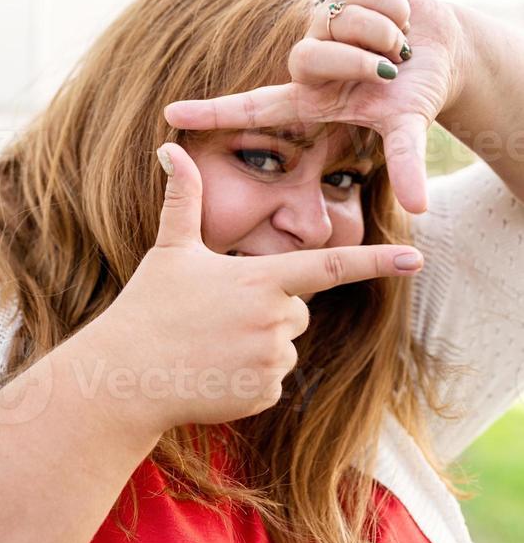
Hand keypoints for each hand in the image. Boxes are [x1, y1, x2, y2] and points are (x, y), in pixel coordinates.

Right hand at [96, 143, 424, 434]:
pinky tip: (212, 371)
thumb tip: (168, 147)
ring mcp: (271, 361)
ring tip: (210, 344)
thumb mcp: (171, 248)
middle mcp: (275, 320)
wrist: (126, 376)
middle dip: (269, 308)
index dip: (376, 262)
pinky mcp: (264, 395)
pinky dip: (248, 376)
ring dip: (257, 343)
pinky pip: (271, 380)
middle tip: (217, 314)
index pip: (330, 265)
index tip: (415, 260)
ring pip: (284, 345)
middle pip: (297, 308)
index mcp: (261, 279)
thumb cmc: (149, 306)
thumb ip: (184, 197)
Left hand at [163, 0, 468, 213]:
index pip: (254, 106)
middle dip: (357, 61)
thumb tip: (419, 209)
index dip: (213, 111)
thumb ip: (406, 164)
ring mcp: (324, 24)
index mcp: (312, 98)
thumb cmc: (414, 95)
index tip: (170, 115)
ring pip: (343, 21)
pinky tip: (403, 21)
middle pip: (308, 57)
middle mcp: (309, 61)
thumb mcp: (407, 128)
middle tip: (390, 67)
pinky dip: (396, 9)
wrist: (445, 52)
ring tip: (400, 47)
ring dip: (385, 34)